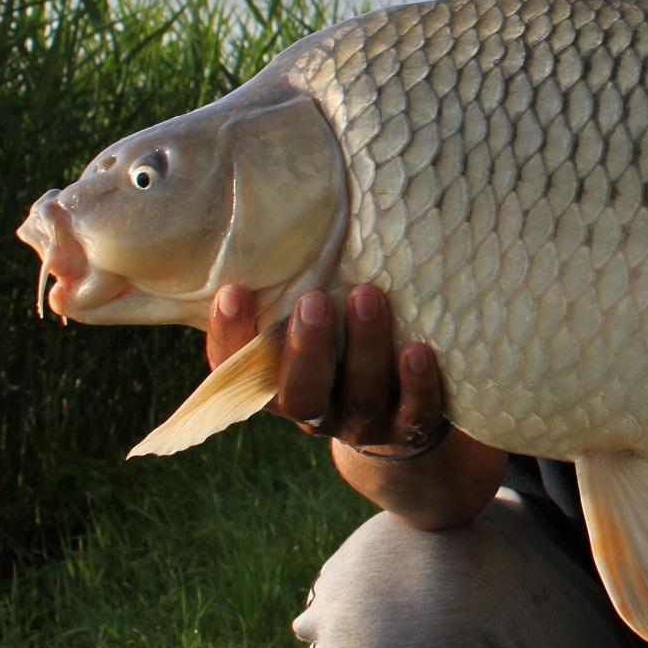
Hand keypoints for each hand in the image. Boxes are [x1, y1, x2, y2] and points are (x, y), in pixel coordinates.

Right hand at [206, 283, 446, 455]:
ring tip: (368, 296)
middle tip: (313, 301)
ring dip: (365, 345)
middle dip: (306, 347)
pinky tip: (417, 350)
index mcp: (278, 386)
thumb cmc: (346, 354)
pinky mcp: (412, 426)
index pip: (237, 370)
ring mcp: (364, 423)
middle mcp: (316, 410)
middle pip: (300, 393)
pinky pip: (415, 412)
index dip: (230, 336)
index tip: (234, 291)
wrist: (403, 424)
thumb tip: (286, 221)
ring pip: (361, 394)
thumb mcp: (315, 330)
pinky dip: (417, 383)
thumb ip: (296, 294)